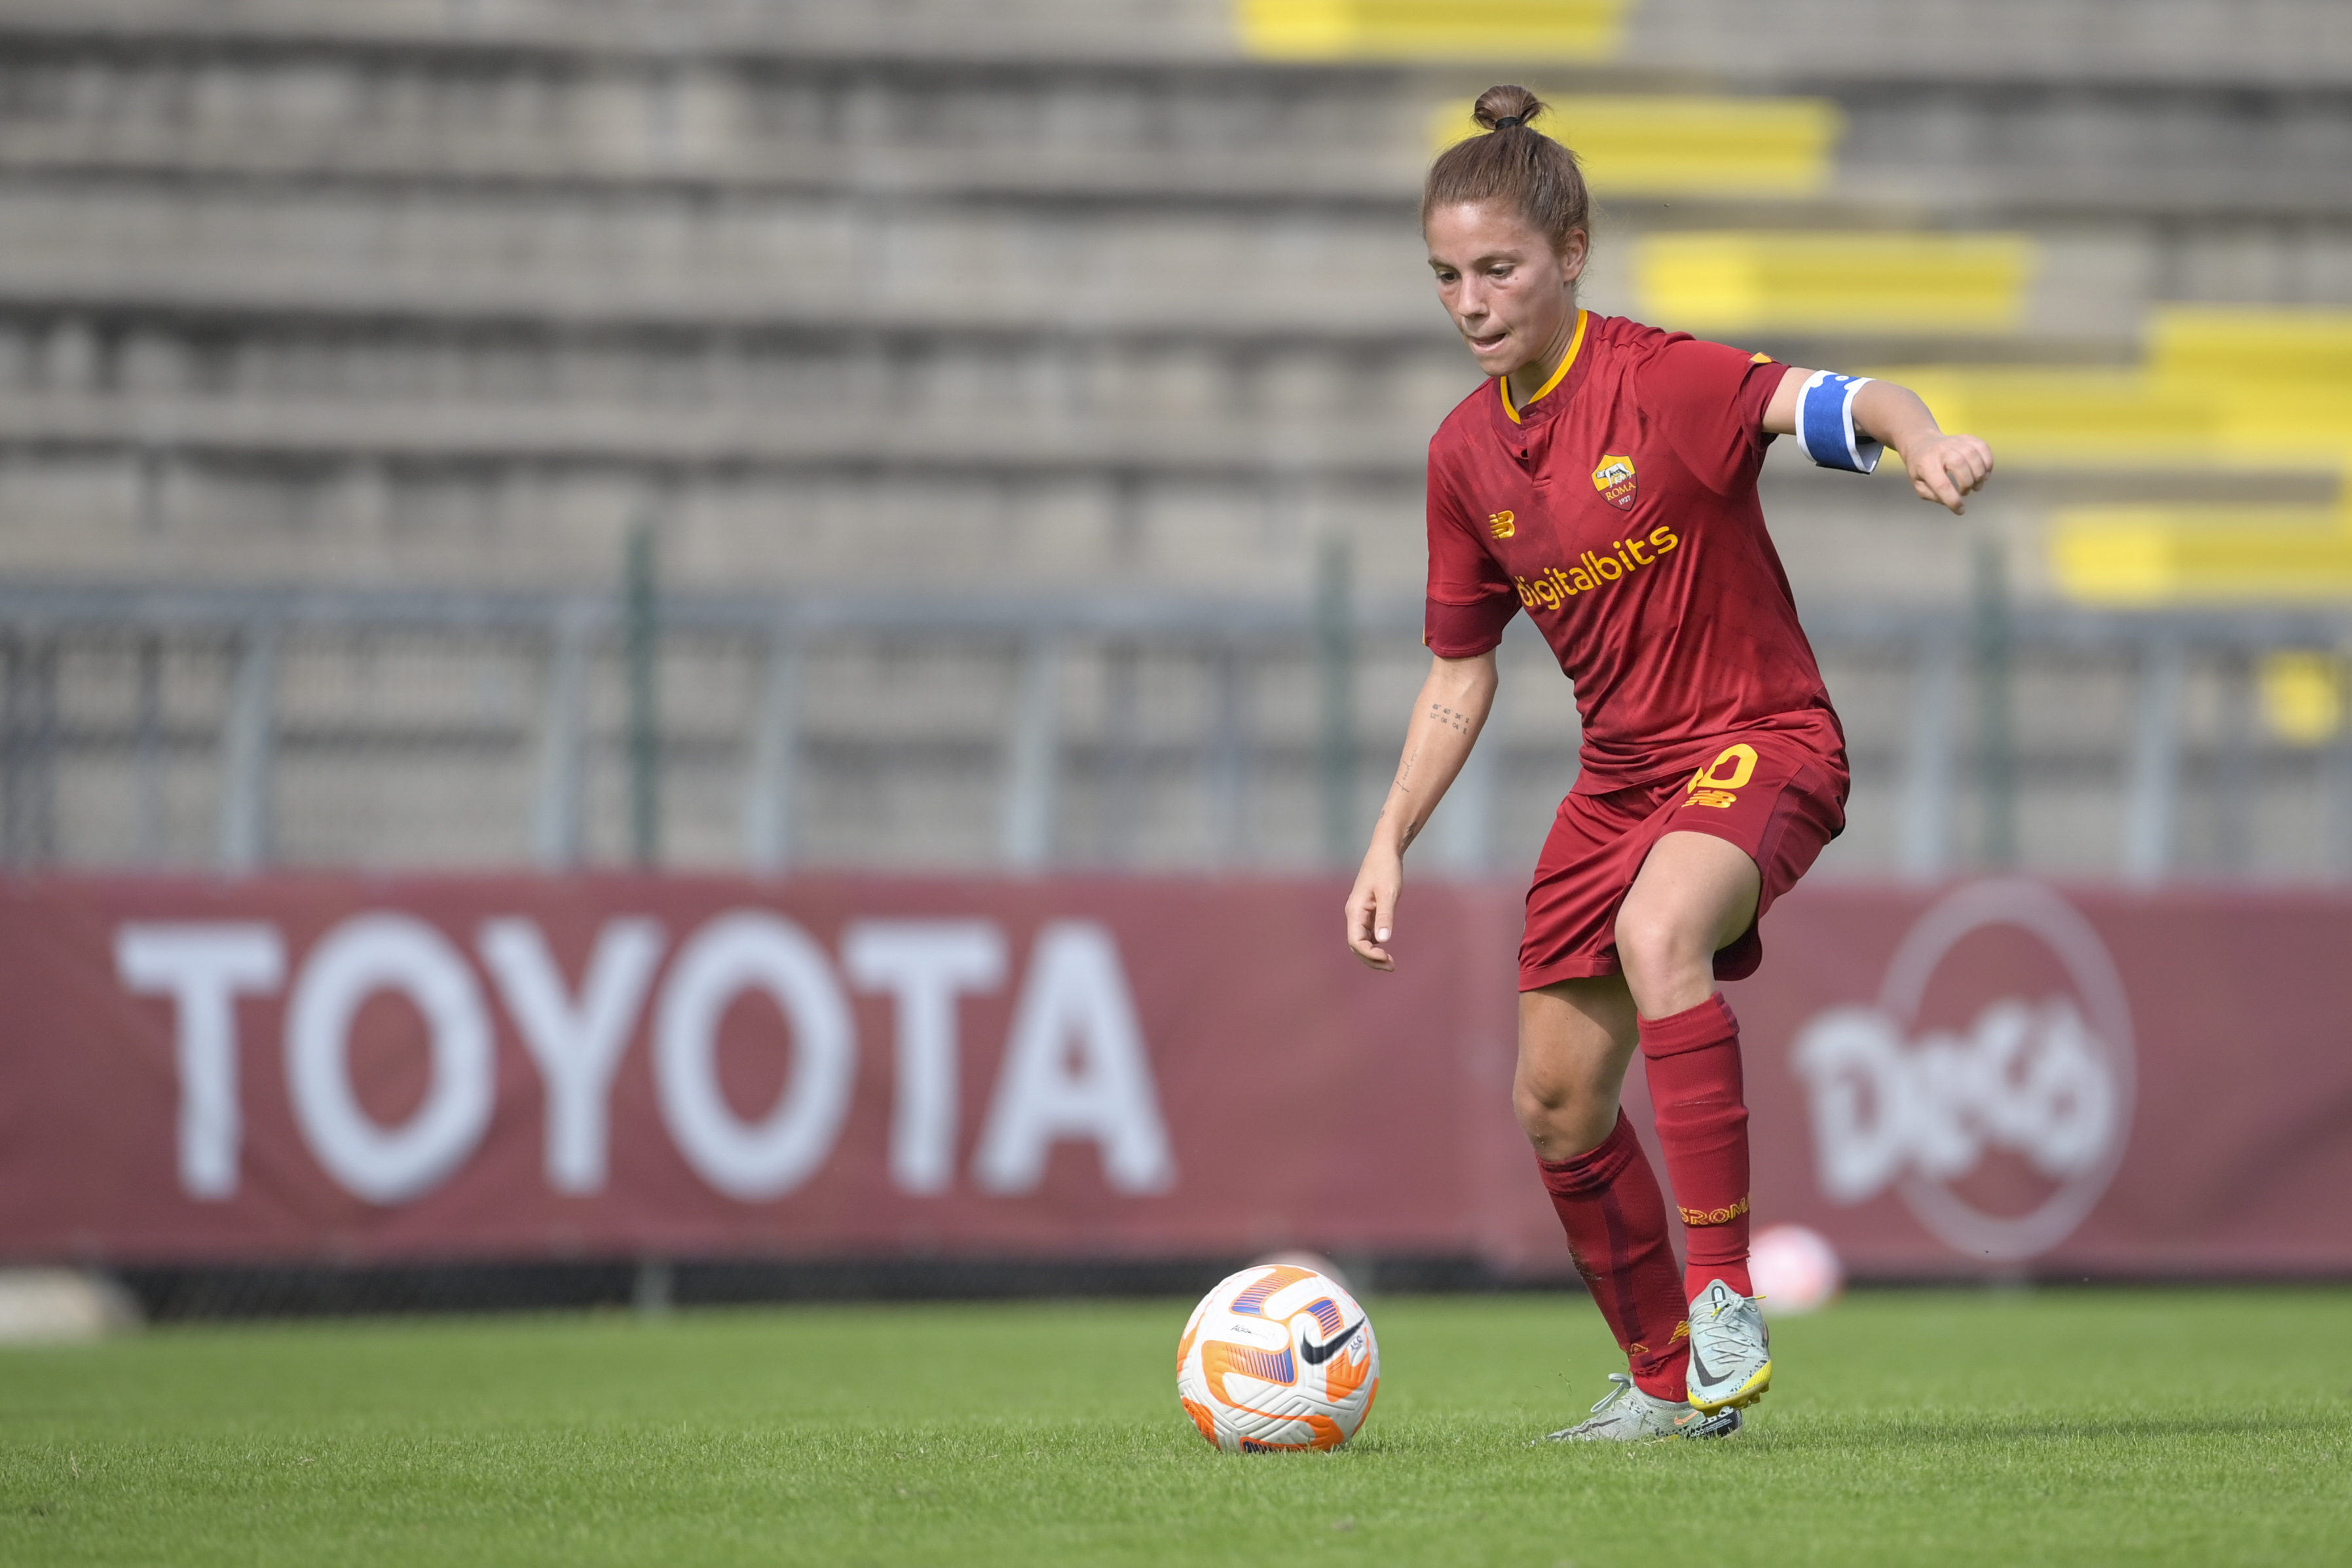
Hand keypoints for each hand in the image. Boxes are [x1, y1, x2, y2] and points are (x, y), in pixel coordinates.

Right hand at [1345, 843, 1402, 970]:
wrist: (1384, 851)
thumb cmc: (1386, 869)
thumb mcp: (1389, 893)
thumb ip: (1386, 916)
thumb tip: (1383, 941)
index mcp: (1355, 911)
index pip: (1355, 941)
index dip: (1369, 954)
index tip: (1387, 957)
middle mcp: (1353, 914)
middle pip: (1356, 945)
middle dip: (1371, 959)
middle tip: (1392, 966)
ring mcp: (1359, 914)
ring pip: (1360, 941)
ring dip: (1373, 954)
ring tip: (1390, 963)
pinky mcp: (1367, 912)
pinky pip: (1366, 934)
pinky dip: (1374, 945)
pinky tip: (1385, 949)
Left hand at [1905, 432, 1993, 513]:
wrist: (1921, 442)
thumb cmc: (1920, 468)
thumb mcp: (1919, 484)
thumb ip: (1934, 495)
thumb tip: (1953, 501)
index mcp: (1925, 464)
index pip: (1941, 484)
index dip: (1953, 500)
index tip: (1960, 510)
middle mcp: (1940, 450)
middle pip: (1959, 464)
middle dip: (1967, 483)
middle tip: (1966, 492)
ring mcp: (1954, 441)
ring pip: (1973, 455)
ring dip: (1979, 474)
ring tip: (1977, 485)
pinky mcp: (1966, 437)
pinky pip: (1982, 447)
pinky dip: (1988, 462)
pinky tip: (1984, 473)